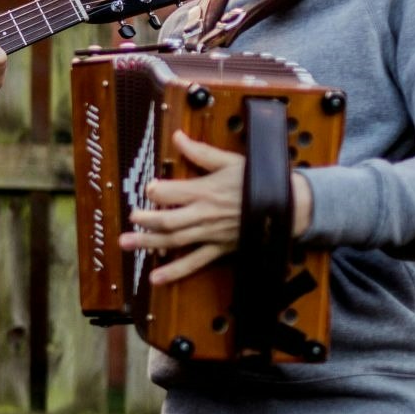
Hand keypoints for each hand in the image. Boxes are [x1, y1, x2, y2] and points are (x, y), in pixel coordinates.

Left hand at [119, 130, 312, 285]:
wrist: (288, 206)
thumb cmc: (258, 181)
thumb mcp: (230, 162)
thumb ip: (200, 152)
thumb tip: (177, 137)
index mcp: (206, 191)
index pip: (173, 192)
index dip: (157, 191)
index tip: (146, 189)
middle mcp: (205, 214)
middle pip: (169, 220)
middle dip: (146, 220)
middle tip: (131, 218)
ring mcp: (211, 234)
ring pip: (175, 241)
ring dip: (149, 243)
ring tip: (126, 244)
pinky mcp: (219, 249)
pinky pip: (195, 263)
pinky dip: (175, 271)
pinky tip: (156, 277)